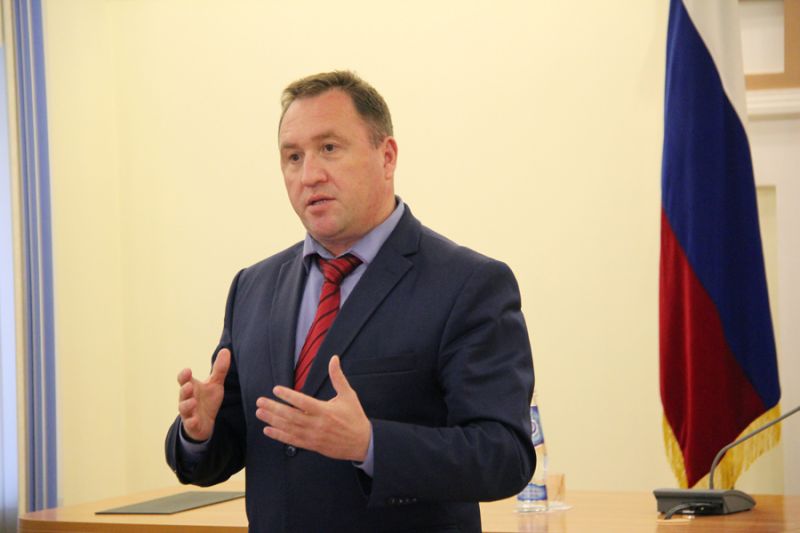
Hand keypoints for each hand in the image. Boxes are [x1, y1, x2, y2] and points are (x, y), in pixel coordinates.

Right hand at [177, 348, 230, 441]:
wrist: (205, 422)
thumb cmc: (207, 400)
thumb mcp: (215, 384)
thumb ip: (219, 369)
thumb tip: (225, 350)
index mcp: (191, 388)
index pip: (183, 380)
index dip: (184, 375)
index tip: (188, 370)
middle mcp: (187, 399)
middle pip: (182, 393)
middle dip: (185, 390)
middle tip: (189, 386)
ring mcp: (188, 412)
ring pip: (183, 408)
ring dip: (187, 405)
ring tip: (193, 401)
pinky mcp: (192, 424)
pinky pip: (189, 424)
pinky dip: (191, 422)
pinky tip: (194, 420)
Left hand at [255, 355, 370, 461]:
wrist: (362, 443)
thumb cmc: (355, 417)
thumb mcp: (348, 395)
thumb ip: (338, 377)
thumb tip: (334, 358)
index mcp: (325, 410)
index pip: (303, 402)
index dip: (288, 396)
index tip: (276, 389)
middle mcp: (317, 424)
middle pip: (291, 416)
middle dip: (274, 408)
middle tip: (260, 401)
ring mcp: (313, 436)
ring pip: (289, 428)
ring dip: (273, 420)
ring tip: (259, 413)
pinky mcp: (312, 445)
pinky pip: (292, 441)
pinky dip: (279, 436)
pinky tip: (268, 430)